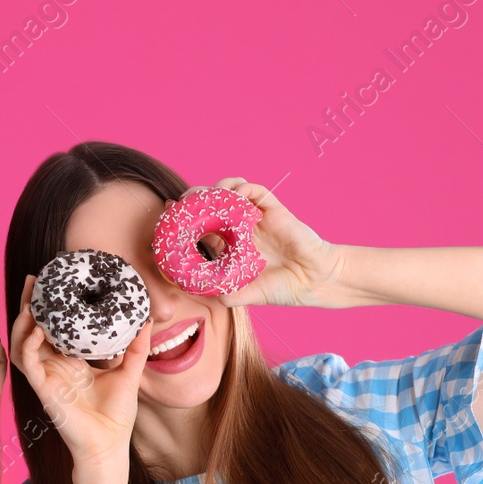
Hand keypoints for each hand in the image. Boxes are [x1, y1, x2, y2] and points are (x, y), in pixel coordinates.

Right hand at [10, 275, 150, 469]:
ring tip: (30, 299)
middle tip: (34, 279)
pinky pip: (27, 362)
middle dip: (30, 303)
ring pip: (22, 342)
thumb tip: (147, 321)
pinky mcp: (42, 389)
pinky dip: (28, 344)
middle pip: (33, 329)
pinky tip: (36, 329)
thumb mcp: (129, 373)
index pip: (54, 328)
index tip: (55, 281)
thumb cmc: (116, 416)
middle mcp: (54, 367)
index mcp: (71, 362)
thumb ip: (137, 348)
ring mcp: (46, 377)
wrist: (109, 446)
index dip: (51, 306)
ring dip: (23, 320)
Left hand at [176, 178, 343, 308]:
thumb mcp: (246, 295)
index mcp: (230, 247)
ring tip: (207, 197)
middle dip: (194, 199)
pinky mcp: (273, 209)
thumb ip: (224, 294)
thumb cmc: (281, 288)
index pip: (200, 227)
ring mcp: (255, 217)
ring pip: (229, 192)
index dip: (184, 219)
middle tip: (182, 202)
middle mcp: (240, 229)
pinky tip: (234, 196)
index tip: (168, 214)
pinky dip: (241, 188)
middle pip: (211, 205)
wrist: (314, 280)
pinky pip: (254, 190)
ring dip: (215, 190)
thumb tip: (199, 292)